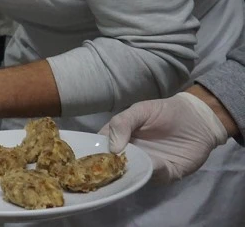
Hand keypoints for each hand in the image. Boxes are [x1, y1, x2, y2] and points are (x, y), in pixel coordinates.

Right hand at [99, 92, 227, 182]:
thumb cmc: (165, 112)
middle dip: (108, 169)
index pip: (100, 149)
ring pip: (132, 175)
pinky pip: (155, 176)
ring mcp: (147, 166)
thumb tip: (111, 148)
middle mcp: (129, 156)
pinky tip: (152, 162)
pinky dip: (152, 172)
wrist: (198, 118)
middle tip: (105, 167)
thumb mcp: (140, 110)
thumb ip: (122, 123)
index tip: (89, 157)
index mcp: (118, 139)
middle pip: (112, 167)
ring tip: (127, 166)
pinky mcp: (165, 174)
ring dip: (129, 173)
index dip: (93, 153)